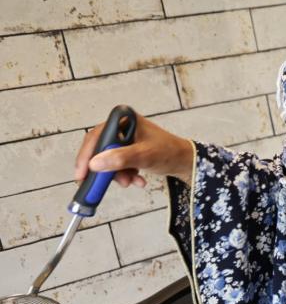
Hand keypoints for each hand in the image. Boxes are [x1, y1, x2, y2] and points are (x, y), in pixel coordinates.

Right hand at [76, 114, 194, 187]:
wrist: (186, 162)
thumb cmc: (170, 152)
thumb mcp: (144, 155)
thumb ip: (120, 159)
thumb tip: (94, 164)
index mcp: (123, 119)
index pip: (96, 137)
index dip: (86, 156)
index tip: (82, 174)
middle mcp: (121, 126)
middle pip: (99, 149)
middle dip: (104, 169)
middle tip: (101, 184)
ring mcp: (124, 138)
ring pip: (107, 159)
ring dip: (116, 174)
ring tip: (130, 182)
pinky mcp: (127, 149)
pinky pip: (117, 164)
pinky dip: (124, 175)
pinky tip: (137, 180)